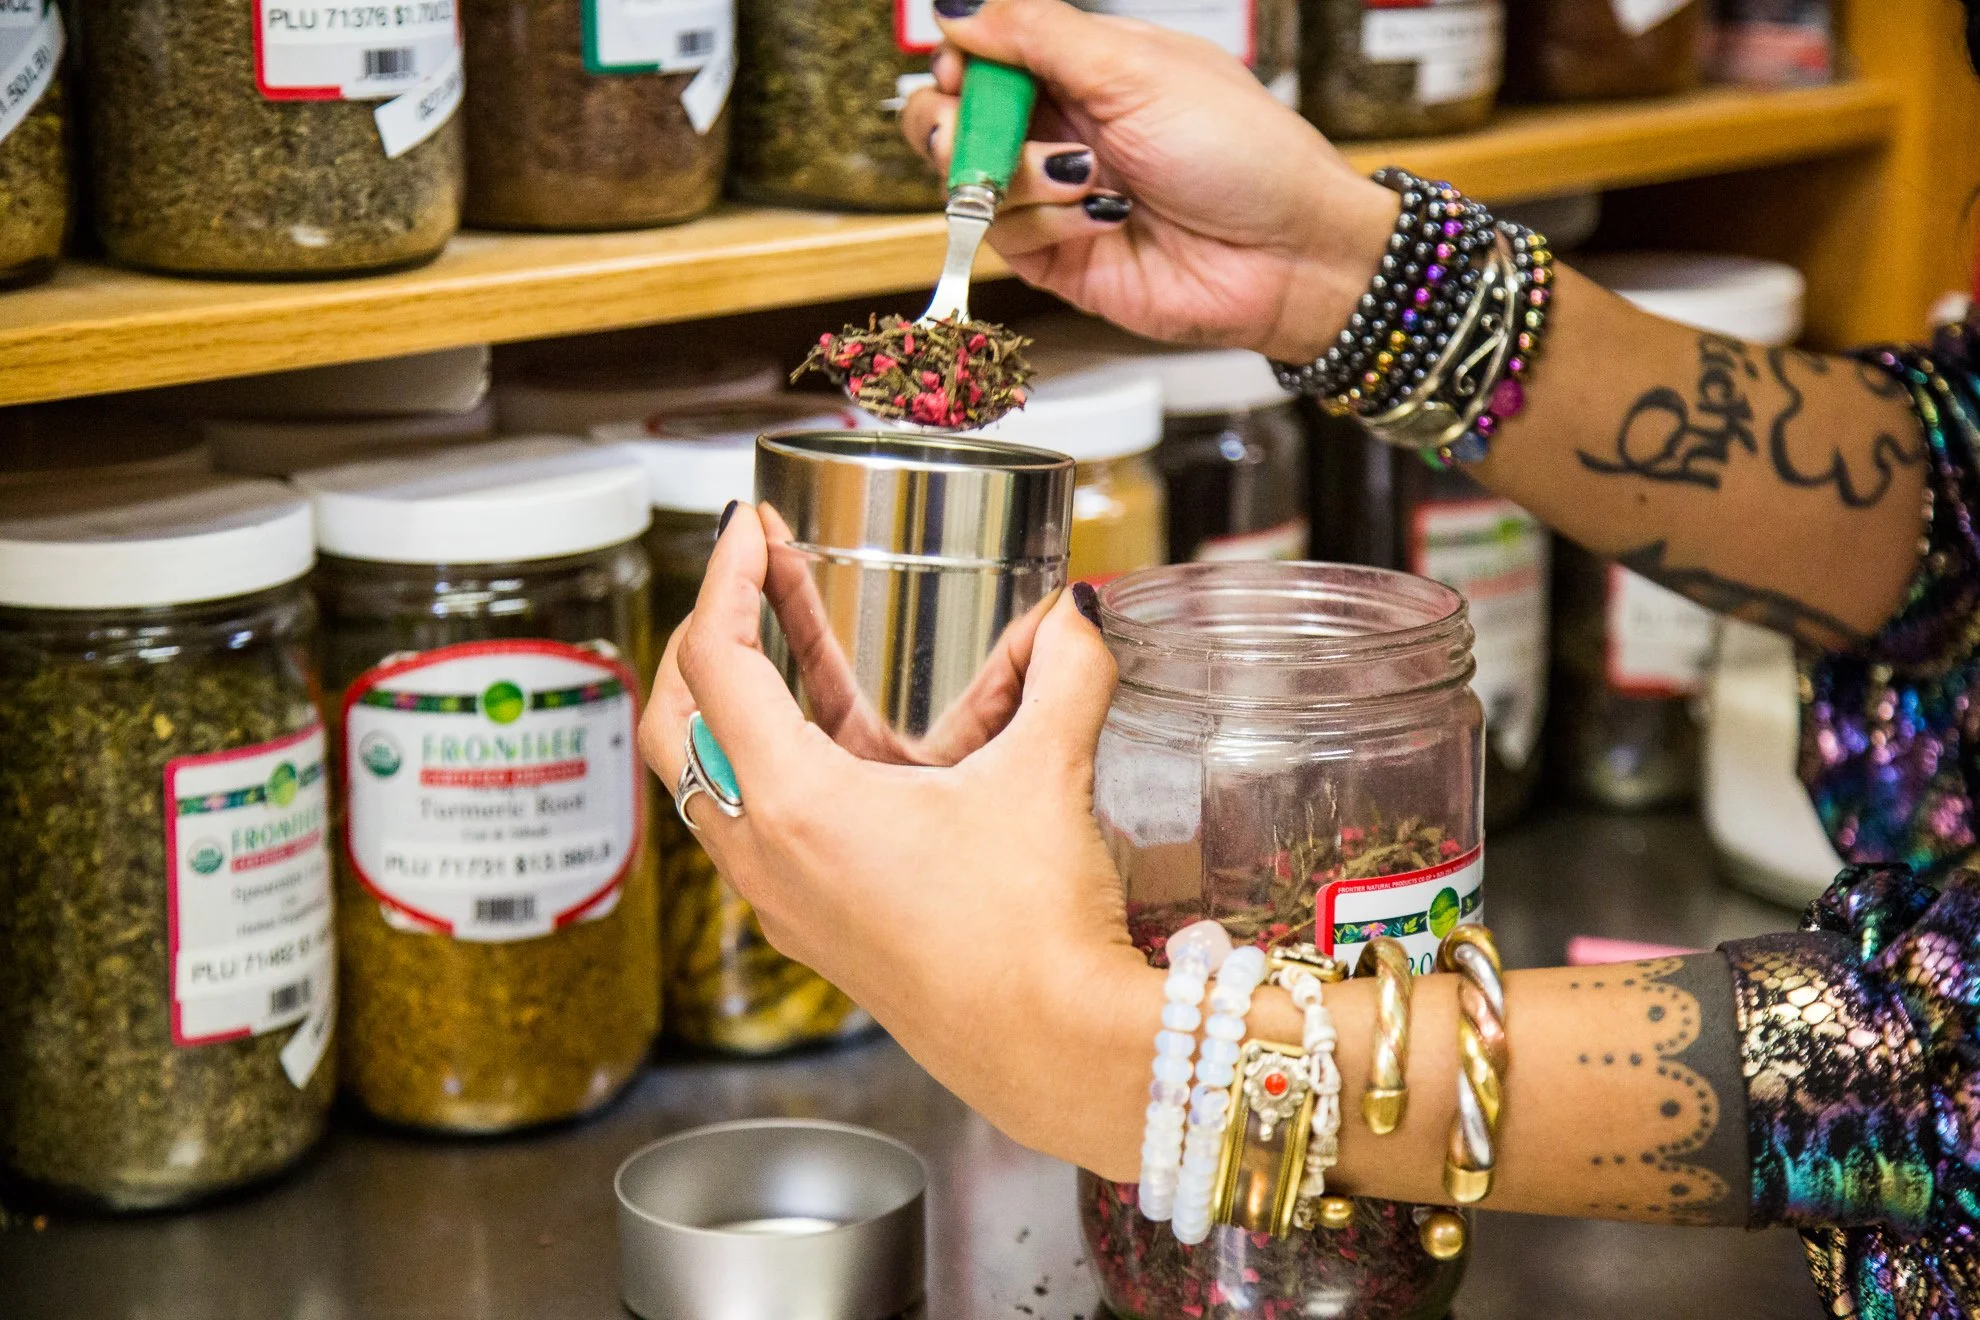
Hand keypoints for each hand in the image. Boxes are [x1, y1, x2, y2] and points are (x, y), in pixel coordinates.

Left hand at [640, 505, 1148, 1157]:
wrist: (1053, 1053)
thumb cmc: (1031, 938)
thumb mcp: (1044, 778)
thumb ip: (1062, 676)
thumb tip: (1077, 616)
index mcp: (795, 805)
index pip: (715, 661)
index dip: (725, 578)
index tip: (747, 527)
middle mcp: (766, 858)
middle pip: (675, 723)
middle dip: (703, 639)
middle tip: (750, 582)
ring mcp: (785, 902)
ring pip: (719, 781)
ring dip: (747, 705)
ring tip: (807, 650)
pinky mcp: (820, 931)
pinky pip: (766, 831)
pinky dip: (788, 770)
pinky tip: (863, 750)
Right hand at [902, 0, 1399, 363]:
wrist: (1289, 252)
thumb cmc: (1243, 152)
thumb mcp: (1136, 67)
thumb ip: (1038, 33)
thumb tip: (956, 6)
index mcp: (1080, 70)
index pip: (979, 53)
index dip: (960, 59)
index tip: (965, 65)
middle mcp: (1059, 130)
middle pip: (951, 119)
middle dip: (956, 121)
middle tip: (981, 126)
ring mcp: (1053, 196)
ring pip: (967, 180)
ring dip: (1020, 173)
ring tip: (1087, 175)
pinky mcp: (1057, 258)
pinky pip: (1006, 236)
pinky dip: (1048, 221)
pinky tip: (1105, 217)